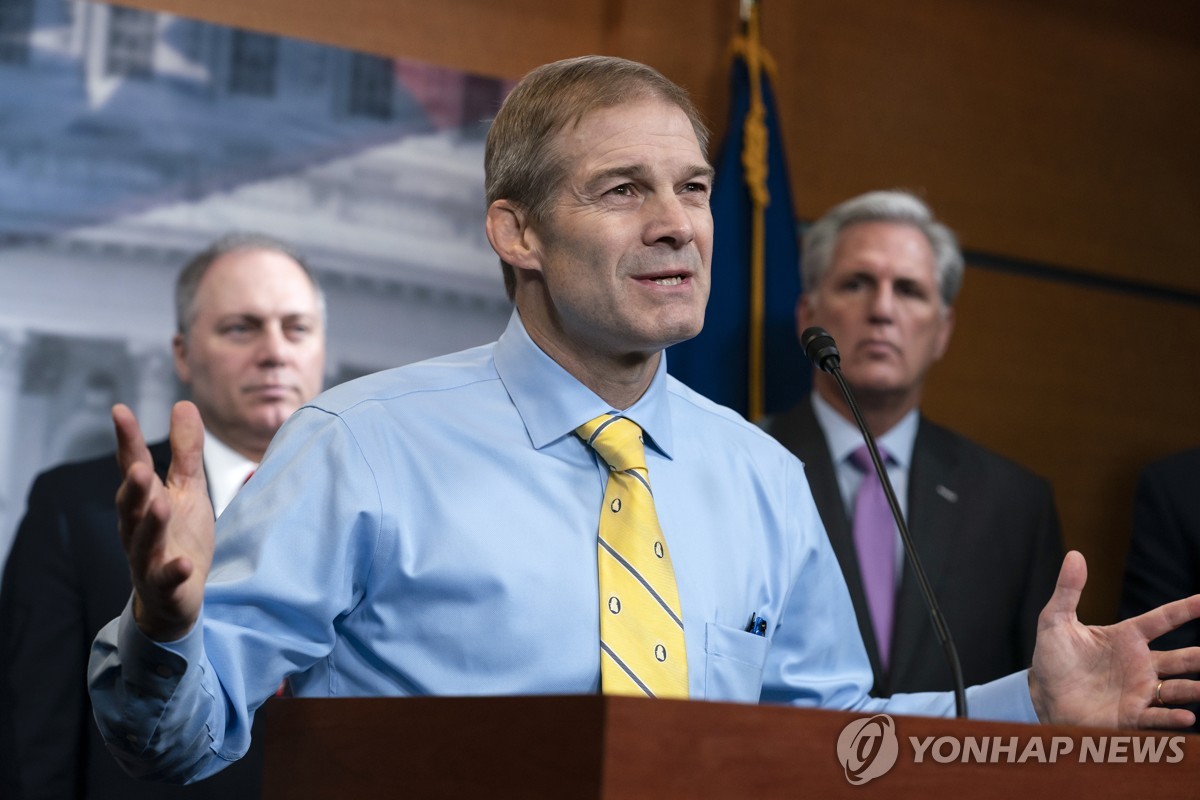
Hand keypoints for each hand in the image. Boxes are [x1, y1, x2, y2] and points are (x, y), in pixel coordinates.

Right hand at [113, 402, 212, 641]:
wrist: (174, 597)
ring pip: (144, 541)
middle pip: (131, 506)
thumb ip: (186, 451)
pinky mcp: (165, 586)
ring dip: (151, 524)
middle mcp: (138, 528)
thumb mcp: (188, 489)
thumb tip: (183, 403)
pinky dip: (173, 571)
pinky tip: (183, 564)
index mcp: (143, 501)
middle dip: (133, 488)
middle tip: (139, 468)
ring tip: (159, 505)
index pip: (133, 466)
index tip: (120, 411)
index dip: (127, 441)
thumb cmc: (179, 536)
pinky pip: (166, 579)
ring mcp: (149, 559)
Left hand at [1029, 550, 1199, 728]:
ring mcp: (1139, 690)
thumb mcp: (1055, 620)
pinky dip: (1173, 718)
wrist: (1042, 694)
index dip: (1185, 609)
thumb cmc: (1052, 657)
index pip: (1162, 619)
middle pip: (1180, 658)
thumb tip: (1074, 554)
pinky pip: (1157, 717)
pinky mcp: (1131, 715)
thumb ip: (1068, 589)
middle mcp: (1140, 664)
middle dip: (1198, 656)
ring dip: (1193, 689)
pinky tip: (1187, 717)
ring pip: (1177, 688)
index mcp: (1127, 638)